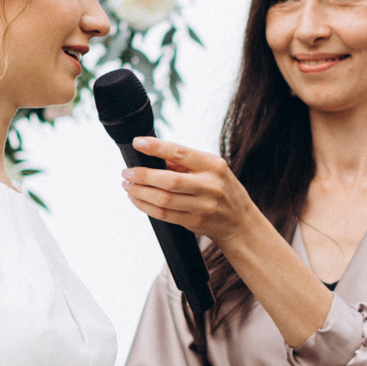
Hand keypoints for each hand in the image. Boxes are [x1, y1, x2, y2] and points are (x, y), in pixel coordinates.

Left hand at [121, 137, 262, 244]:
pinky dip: (146, 207)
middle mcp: (210, 185)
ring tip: (128, 185)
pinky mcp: (195, 222)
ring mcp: (203, 206)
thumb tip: (152, 156)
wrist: (240, 223)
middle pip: (169, 180)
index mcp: (213, 165)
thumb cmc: (222, 190)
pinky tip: (136, 199)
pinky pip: (164, 215)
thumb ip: (185, 163)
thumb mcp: (212, 170)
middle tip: (126, 172)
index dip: (157, 147)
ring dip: (140, 192)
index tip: (138, 142)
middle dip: (142, 175)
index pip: (180, 152)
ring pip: (164, 200)